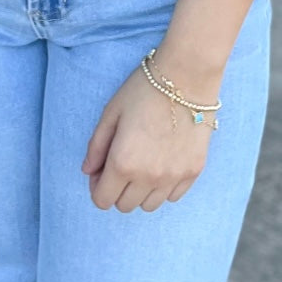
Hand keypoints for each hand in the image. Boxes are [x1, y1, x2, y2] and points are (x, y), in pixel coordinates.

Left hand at [81, 61, 216, 212]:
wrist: (187, 76)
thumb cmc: (144, 89)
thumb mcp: (111, 112)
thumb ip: (96, 146)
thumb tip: (87, 171)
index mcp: (123, 162)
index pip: (102, 200)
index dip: (97, 186)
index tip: (102, 168)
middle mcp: (148, 177)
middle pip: (124, 205)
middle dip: (117, 188)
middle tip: (122, 162)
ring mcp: (173, 177)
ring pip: (149, 205)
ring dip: (140, 190)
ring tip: (144, 162)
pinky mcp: (193, 172)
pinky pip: (172, 196)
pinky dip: (163, 187)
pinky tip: (163, 162)